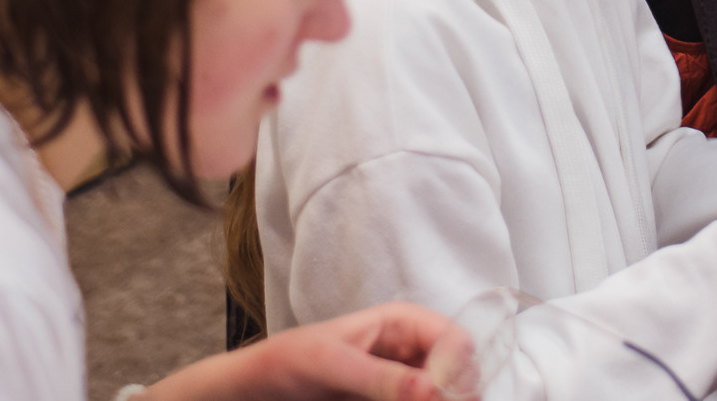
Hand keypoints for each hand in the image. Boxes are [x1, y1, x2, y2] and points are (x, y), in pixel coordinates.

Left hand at [145, 302, 452, 399]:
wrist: (258, 390)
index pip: (456, 341)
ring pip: (441, 394)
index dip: (458, 372)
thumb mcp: (331, 366)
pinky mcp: (394, 400)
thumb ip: (379, 378)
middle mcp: (411, 350)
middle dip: (453, 393)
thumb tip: (431, 390)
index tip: (440, 397)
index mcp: (403, 323)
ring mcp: (405, 380)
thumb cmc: (288, 363)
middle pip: (458, 374)